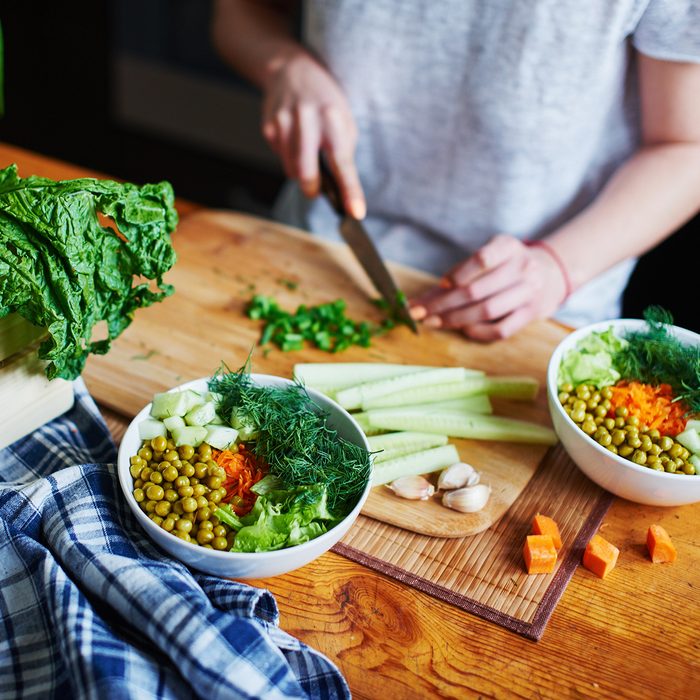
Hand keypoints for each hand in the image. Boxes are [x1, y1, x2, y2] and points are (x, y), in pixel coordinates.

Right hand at [261, 53, 365, 218]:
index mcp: (332, 117)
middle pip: (307, 173)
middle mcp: (306, 119)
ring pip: (291, 170)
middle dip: (313, 188)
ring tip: (308, 151)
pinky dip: (290, 159)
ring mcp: (283, 123)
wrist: (289, 69)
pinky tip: (294, 140)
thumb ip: (344, 149)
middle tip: (318, 189)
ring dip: (302, 172)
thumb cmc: (324, 99)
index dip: (350, 190)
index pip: (343, 162)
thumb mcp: (344, 117)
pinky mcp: (268, 128)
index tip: (356, 212)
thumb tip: (341, 187)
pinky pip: (280, 159)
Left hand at [409, 235, 568, 340]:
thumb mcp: (488, 257)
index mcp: (508, 246)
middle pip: (477, 290)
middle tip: (420, 312)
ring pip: (487, 311)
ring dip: (455, 319)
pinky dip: (478, 331)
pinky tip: (463, 329)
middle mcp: (523, 267)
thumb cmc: (505, 266)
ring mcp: (529, 292)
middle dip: (443, 303)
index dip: (458, 274)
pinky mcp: (531, 315)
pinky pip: (501, 329)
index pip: (482, 259)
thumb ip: (458, 273)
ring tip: (434, 322)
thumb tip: (422, 299)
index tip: (439, 285)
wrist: (548, 274)